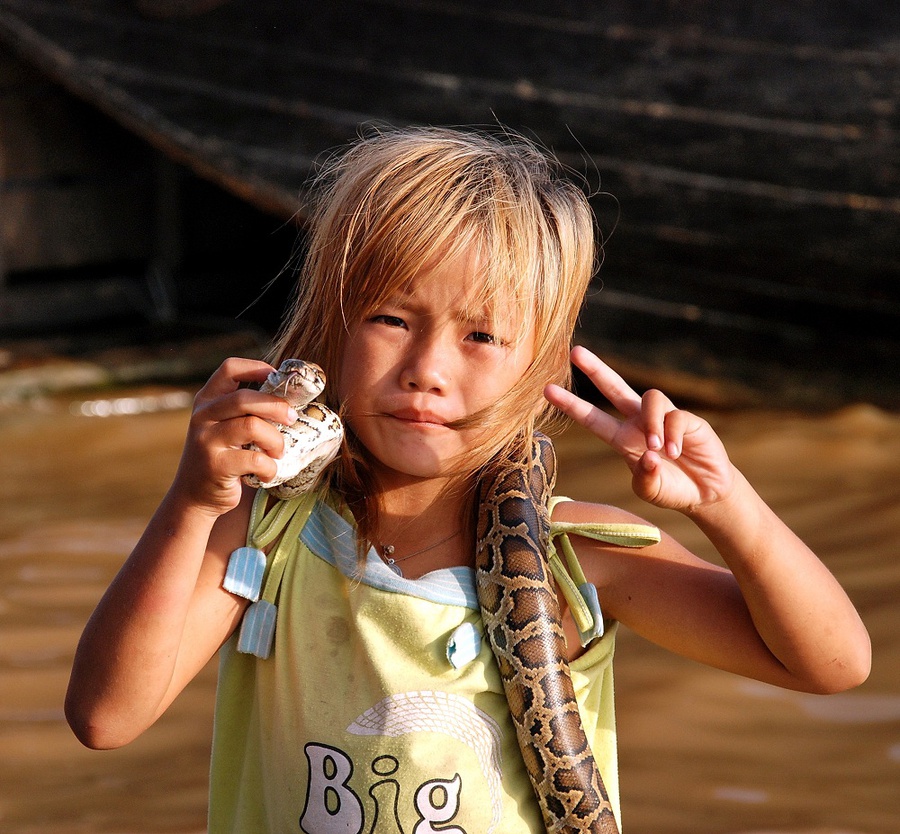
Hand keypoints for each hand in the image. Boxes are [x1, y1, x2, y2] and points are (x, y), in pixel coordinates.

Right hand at [170, 357, 299, 515]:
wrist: (195, 496)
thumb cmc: (223, 456)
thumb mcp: (225, 426)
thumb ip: (246, 410)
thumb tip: (291, 396)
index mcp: (207, 400)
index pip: (230, 368)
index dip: (257, 368)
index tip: (278, 380)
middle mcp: (203, 416)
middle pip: (245, 398)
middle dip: (276, 406)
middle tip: (292, 418)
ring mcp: (206, 441)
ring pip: (252, 426)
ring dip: (275, 440)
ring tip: (277, 452)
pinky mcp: (216, 466)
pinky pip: (255, 459)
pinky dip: (269, 467)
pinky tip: (266, 473)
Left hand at [544, 346, 735, 511]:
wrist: (705, 492)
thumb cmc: (671, 489)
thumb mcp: (651, 490)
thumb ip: (645, 479)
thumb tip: (649, 457)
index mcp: (622, 439)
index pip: (592, 418)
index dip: (571, 405)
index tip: (546, 390)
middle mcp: (638, 422)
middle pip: (614, 387)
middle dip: (596, 369)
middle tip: (575, 352)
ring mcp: (663, 417)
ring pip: (650, 398)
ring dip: (652, 423)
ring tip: (657, 450)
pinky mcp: (687, 419)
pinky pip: (676, 416)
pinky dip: (673, 434)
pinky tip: (675, 453)